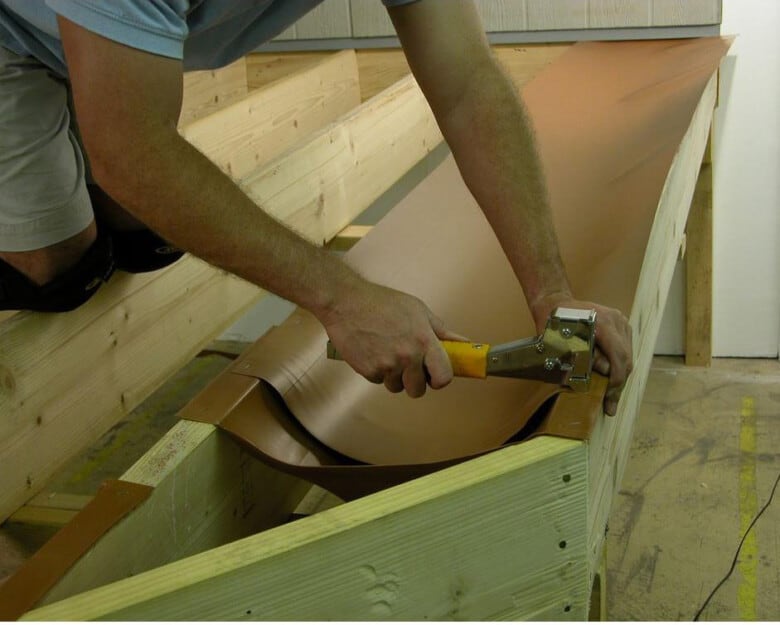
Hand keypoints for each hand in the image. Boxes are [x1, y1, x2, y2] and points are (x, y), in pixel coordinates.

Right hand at [320, 279, 465, 397]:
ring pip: (396, 387)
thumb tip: (464, 342)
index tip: (434, 375)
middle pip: (418, 389)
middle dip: (414, 381)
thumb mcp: (418, 310)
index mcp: (423, 340)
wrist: (346, 302)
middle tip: (407, 365)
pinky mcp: (367, 370)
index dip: (440, 380)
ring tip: (386, 353)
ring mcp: (386, 365)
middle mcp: (407, 356)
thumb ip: (441, 330)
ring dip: (393, 376)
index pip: (444, 376)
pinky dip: (376, 371)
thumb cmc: (382, 302)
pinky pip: (378, 381)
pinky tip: (372, 351)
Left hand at [532, 293, 632, 415]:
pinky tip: (609, 379)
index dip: (616, 381)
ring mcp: (621, 321)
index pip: (618, 357)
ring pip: (628, 355)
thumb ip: (584, 357)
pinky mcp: (622, 324)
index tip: (609, 399)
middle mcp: (617, 320)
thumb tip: (604, 372)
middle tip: (610, 405)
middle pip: (626, 358)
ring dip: (619, 376)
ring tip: (610, 396)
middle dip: (618, 384)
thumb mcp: (563, 343)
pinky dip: (618, 364)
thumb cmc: (554, 323)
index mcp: (603, 323)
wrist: (555, 302)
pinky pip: (625, 348)